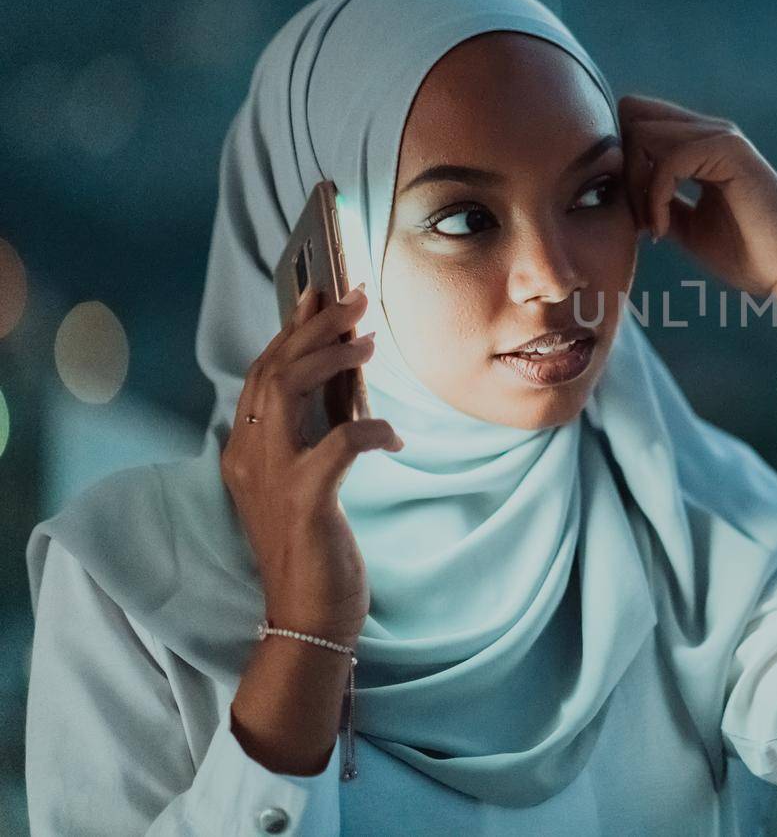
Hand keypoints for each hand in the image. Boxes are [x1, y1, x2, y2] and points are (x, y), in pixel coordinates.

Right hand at [219, 284, 401, 645]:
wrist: (307, 617)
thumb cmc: (316, 548)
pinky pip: (338, 444)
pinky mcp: (306, 501)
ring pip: (287, 392)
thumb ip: (319, 427)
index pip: (262, 373)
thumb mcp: (313, 477)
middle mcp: (249, 457)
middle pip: (272, 370)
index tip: (321, 295)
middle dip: (314, 329)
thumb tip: (346, 375)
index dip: (292, 330)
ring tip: (369, 342)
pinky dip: (369, 430)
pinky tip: (394, 435)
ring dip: (330, 359)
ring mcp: (272, 478)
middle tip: (354, 300)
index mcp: (247, 450)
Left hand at [618, 94, 776, 304]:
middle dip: (621, 167)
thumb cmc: (749, 255)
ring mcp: (721, 135)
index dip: (622, 164)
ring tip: (653, 227)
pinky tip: (664, 231)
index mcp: (701, 144)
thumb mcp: (688, 226)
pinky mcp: (729, 150)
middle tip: (638, 218)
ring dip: (635, 185)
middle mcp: (710, 131)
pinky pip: (667, 160)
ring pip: (642, 131)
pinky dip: (655, 197)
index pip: (637, 121)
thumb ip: (659, 202)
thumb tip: (620, 194)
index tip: (635, 215)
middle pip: (632, 114)